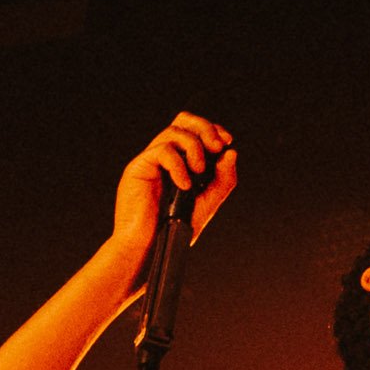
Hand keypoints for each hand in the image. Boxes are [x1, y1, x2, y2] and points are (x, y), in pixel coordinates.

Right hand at [108, 113, 236, 277]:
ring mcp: (151, 161)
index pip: (195, 130)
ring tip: (200, 170)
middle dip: (205, 127)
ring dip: (195, 147)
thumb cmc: (174, 228)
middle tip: (217, 145)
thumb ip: (222, 179)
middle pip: (183, 120)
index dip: (213, 129)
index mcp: (180, 161)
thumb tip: (231, 152)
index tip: (227, 142)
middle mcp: (165, 157)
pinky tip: (184, 185)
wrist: (149, 248)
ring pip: (174, 132)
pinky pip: (162, 150)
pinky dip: (179, 165)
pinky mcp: (139, 168)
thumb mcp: (208, 202)